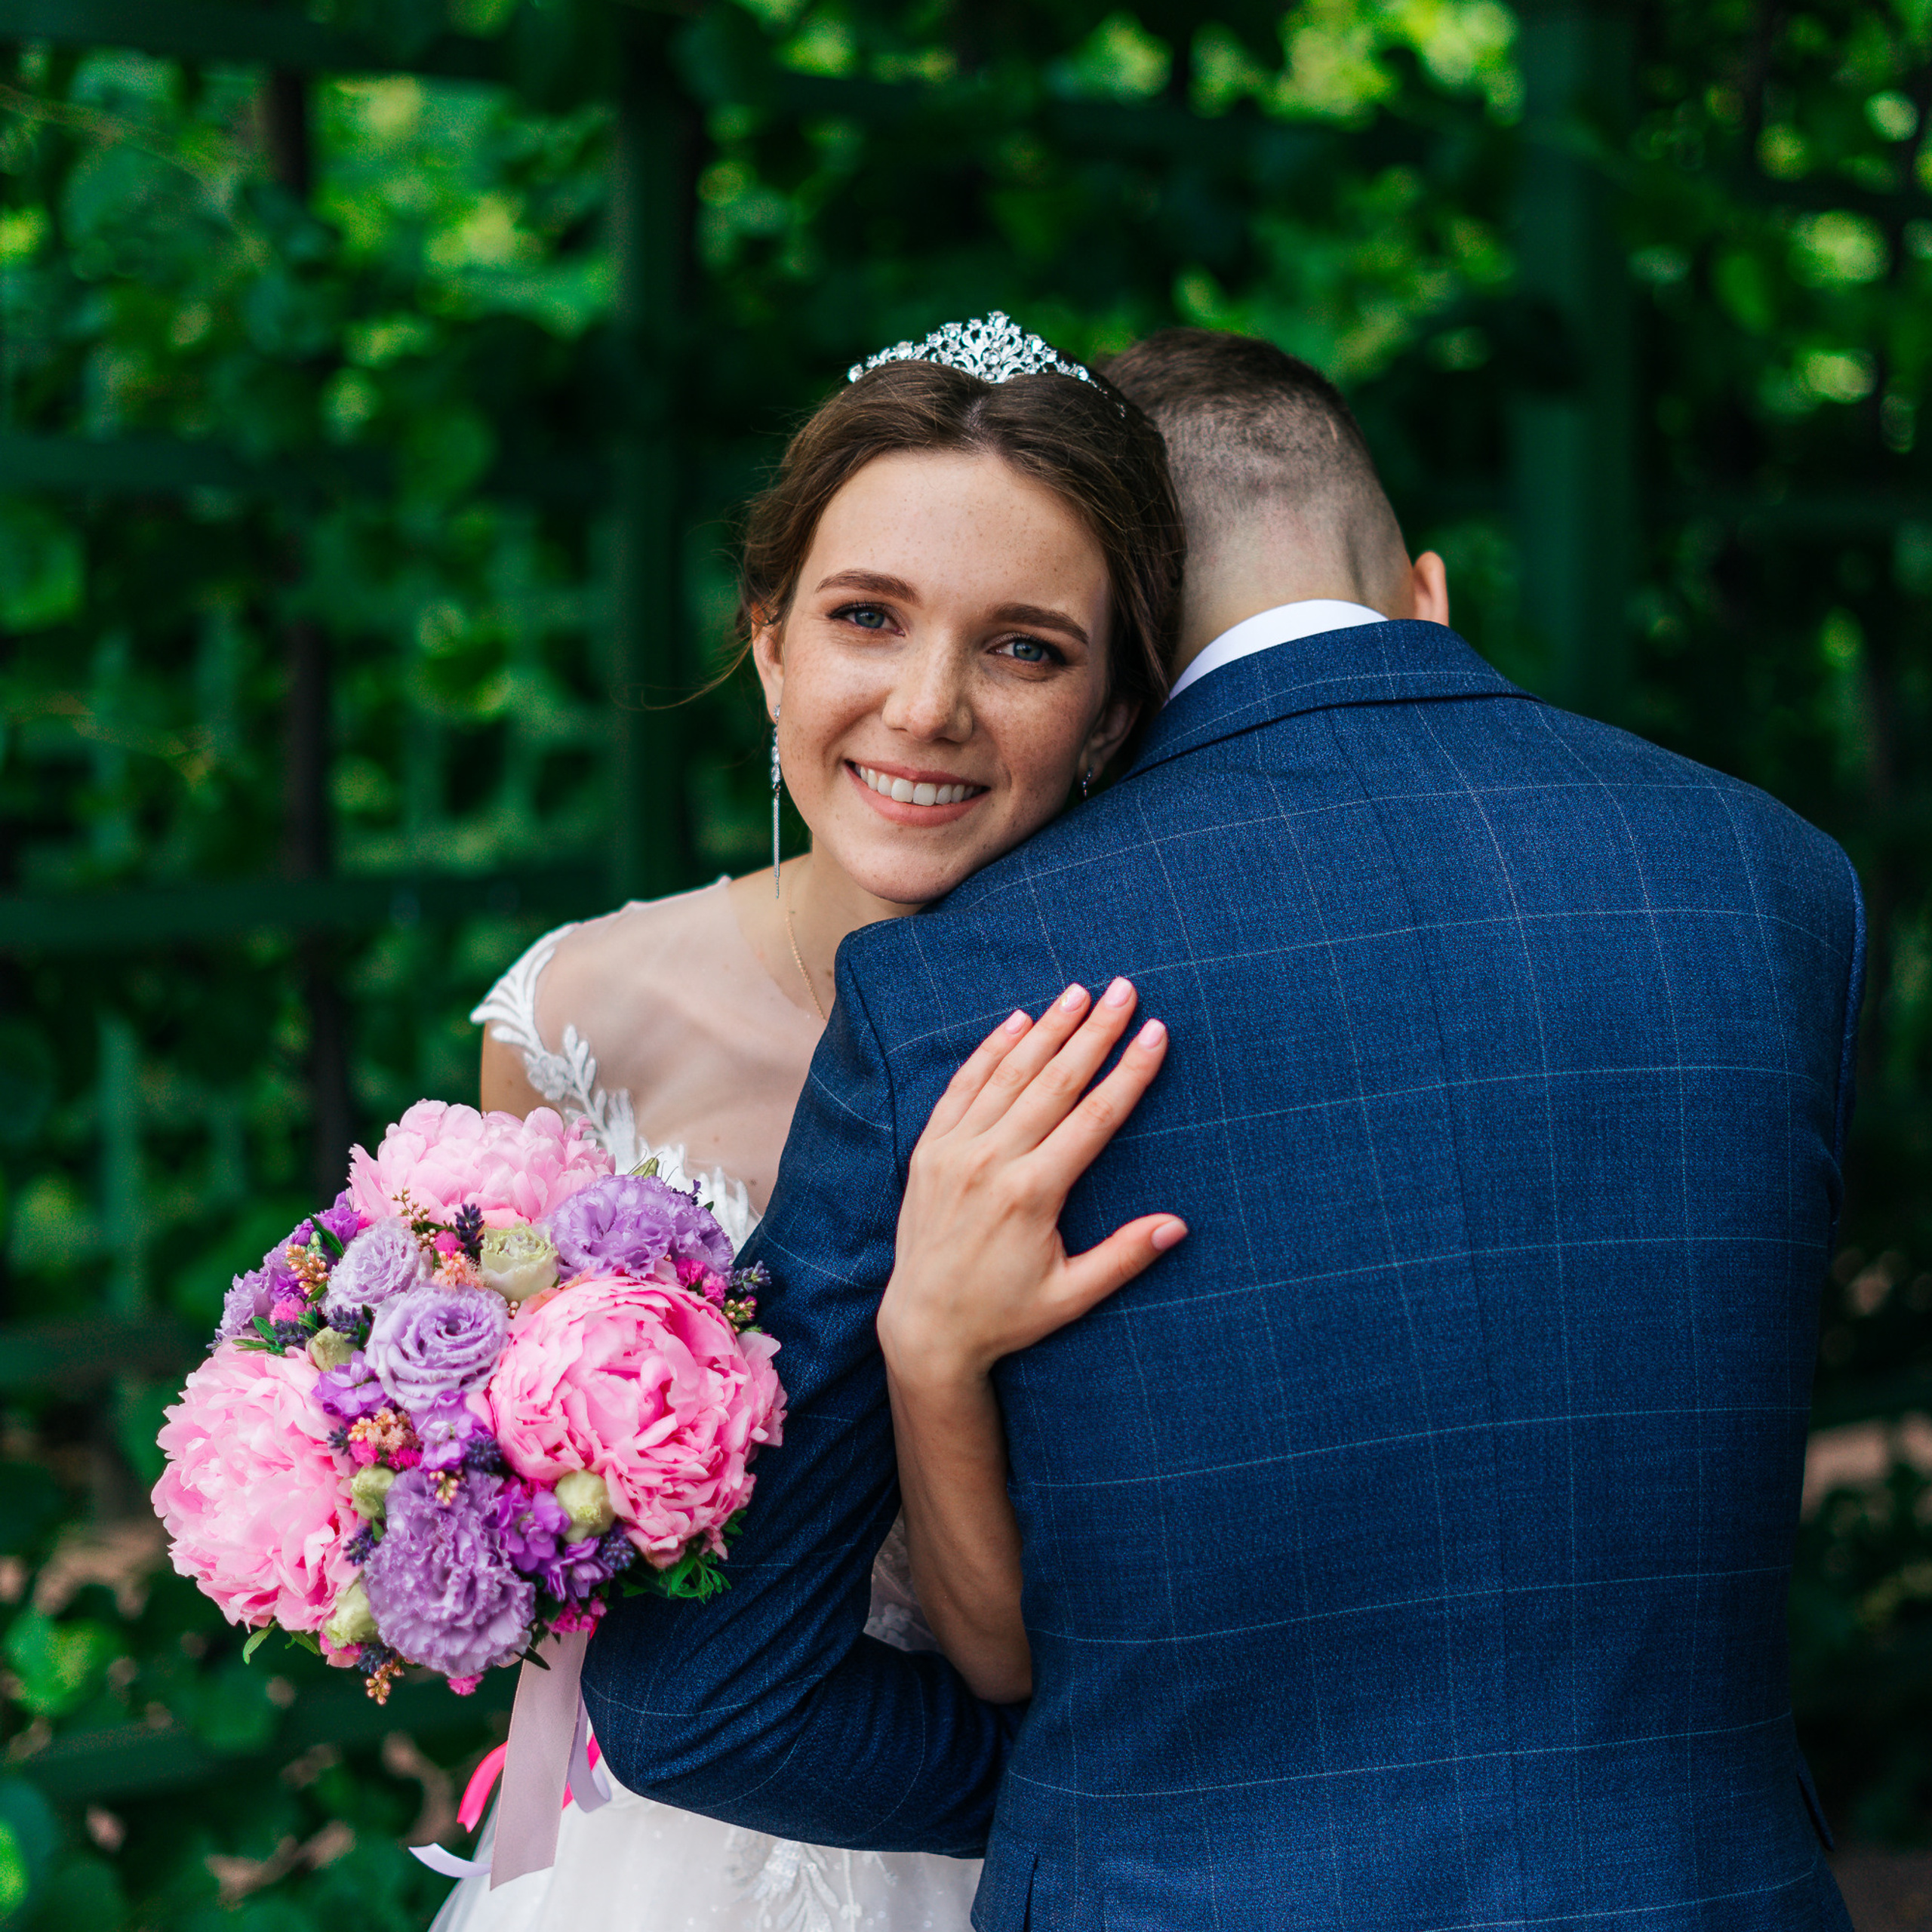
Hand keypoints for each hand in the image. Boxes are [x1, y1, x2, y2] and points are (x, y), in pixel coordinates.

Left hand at [878, 978, 1185, 1387]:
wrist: (925, 1329)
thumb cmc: (1006, 1317)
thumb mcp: (1072, 1296)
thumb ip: (1124, 1257)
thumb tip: (1177, 1226)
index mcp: (1032, 1195)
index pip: (1094, 1117)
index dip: (1129, 1072)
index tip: (1155, 1033)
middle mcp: (991, 1163)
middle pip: (1054, 1082)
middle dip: (1094, 1032)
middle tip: (1124, 991)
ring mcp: (954, 1152)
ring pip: (1008, 1075)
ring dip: (1047, 1030)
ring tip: (1078, 993)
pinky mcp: (928, 1151)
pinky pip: (961, 1088)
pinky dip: (989, 1051)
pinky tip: (1016, 1021)